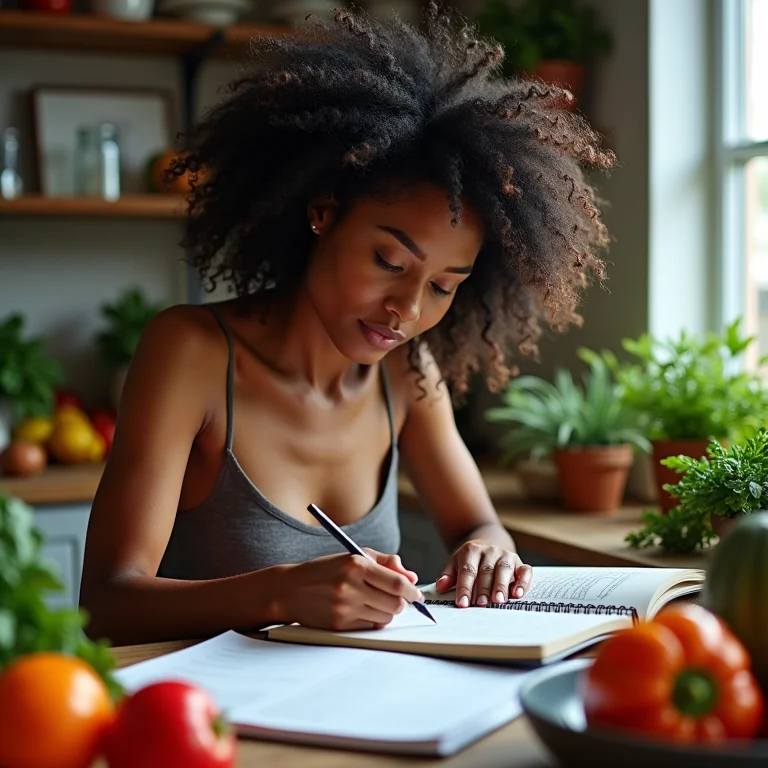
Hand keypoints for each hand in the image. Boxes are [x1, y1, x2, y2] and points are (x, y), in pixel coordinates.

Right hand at [275, 550, 422, 630]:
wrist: (290, 589)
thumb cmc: (326, 570)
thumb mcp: (354, 556)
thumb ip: (385, 563)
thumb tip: (411, 578)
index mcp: (356, 564)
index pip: (397, 583)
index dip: (412, 591)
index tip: (416, 593)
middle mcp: (351, 586)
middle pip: (395, 604)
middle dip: (401, 603)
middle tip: (397, 599)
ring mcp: (344, 608)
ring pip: (385, 617)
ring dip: (386, 611)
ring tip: (374, 602)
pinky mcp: (339, 625)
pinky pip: (370, 627)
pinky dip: (372, 620)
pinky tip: (361, 610)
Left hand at [435, 542, 532, 607]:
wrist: (488, 542)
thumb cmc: (470, 560)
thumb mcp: (455, 562)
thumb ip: (448, 575)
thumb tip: (441, 586)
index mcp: (471, 551)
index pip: (467, 570)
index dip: (465, 587)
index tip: (462, 603)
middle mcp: (490, 551)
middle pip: (486, 571)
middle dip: (483, 589)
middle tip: (480, 604)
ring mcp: (506, 556)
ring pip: (504, 570)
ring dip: (501, 586)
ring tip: (498, 601)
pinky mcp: (519, 563)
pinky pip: (524, 571)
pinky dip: (523, 582)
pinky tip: (517, 594)